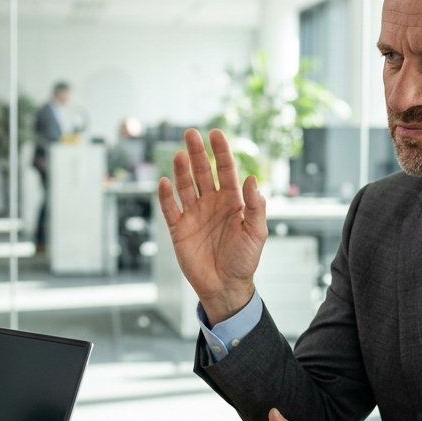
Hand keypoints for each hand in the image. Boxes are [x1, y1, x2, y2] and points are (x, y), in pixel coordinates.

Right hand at [156, 128, 266, 321]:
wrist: (225, 286)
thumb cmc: (245, 260)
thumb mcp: (257, 232)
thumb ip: (255, 206)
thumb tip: (251, 179)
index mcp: (232, 201)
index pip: (226, 170)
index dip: (221, 152)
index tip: (215, 134)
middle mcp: (211, 203)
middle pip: (203, 172)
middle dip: (197, 153)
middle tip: (190, 134)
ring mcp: (194, 215)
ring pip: (185, 186)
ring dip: (181, 171)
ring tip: (179, 154)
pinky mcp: (179, 229)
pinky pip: (170, 209)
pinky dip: (166, 196)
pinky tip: (165, 182)